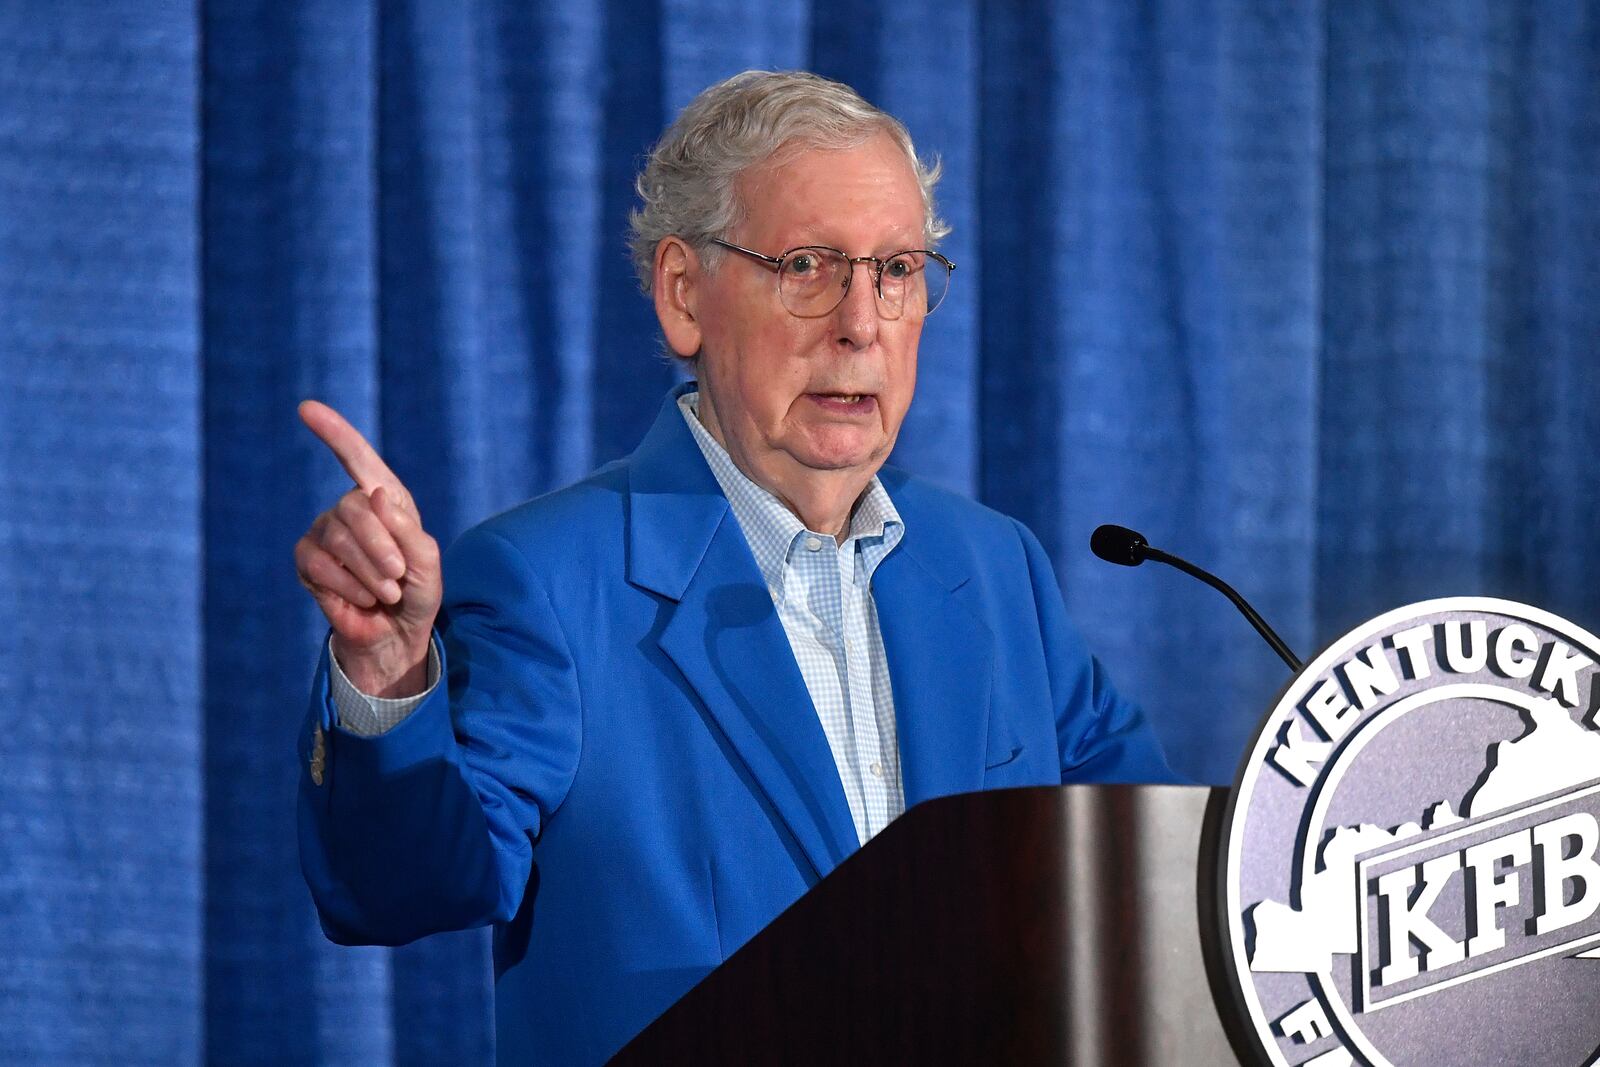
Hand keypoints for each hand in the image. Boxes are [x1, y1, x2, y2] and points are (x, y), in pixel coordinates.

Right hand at [294, 400, 441, 696]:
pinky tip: (363, 600)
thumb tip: (373, 494)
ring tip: (387, 593)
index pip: (357, 458)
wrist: (397, 636)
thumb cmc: (417, 594)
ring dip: (368, 572)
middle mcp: (350, 509)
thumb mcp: (427, 562)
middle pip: (354, 508)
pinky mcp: (307, 561)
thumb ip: (407, 529)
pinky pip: (319, 565)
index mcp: (385, 499)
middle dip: (380, 547)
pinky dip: (347, 586)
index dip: (334, 432)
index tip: (306, 408)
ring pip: (337, 537)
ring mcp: (324, 533)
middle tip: (397, 579)